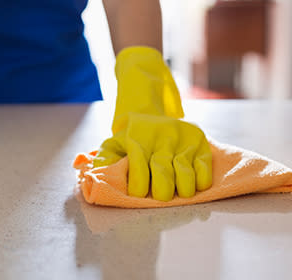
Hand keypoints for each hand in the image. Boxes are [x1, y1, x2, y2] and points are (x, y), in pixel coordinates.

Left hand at [94, 46, 212, 200]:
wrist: (149, 108)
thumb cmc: (131, 136)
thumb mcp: (114, 143)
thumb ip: (105, 159)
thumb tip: (99, 175)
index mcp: (137, 140)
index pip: (138, 169)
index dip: (139, 188)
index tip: (139, 194)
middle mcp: (160, 137)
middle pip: (163, 173)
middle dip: (162, 192)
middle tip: (161, 196)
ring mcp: (181, 138)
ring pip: (185, 172)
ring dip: (183, 189)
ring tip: (179, 192)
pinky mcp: (199, 140)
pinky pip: (204, 166)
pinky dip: (201, 180)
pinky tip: (194, 184)